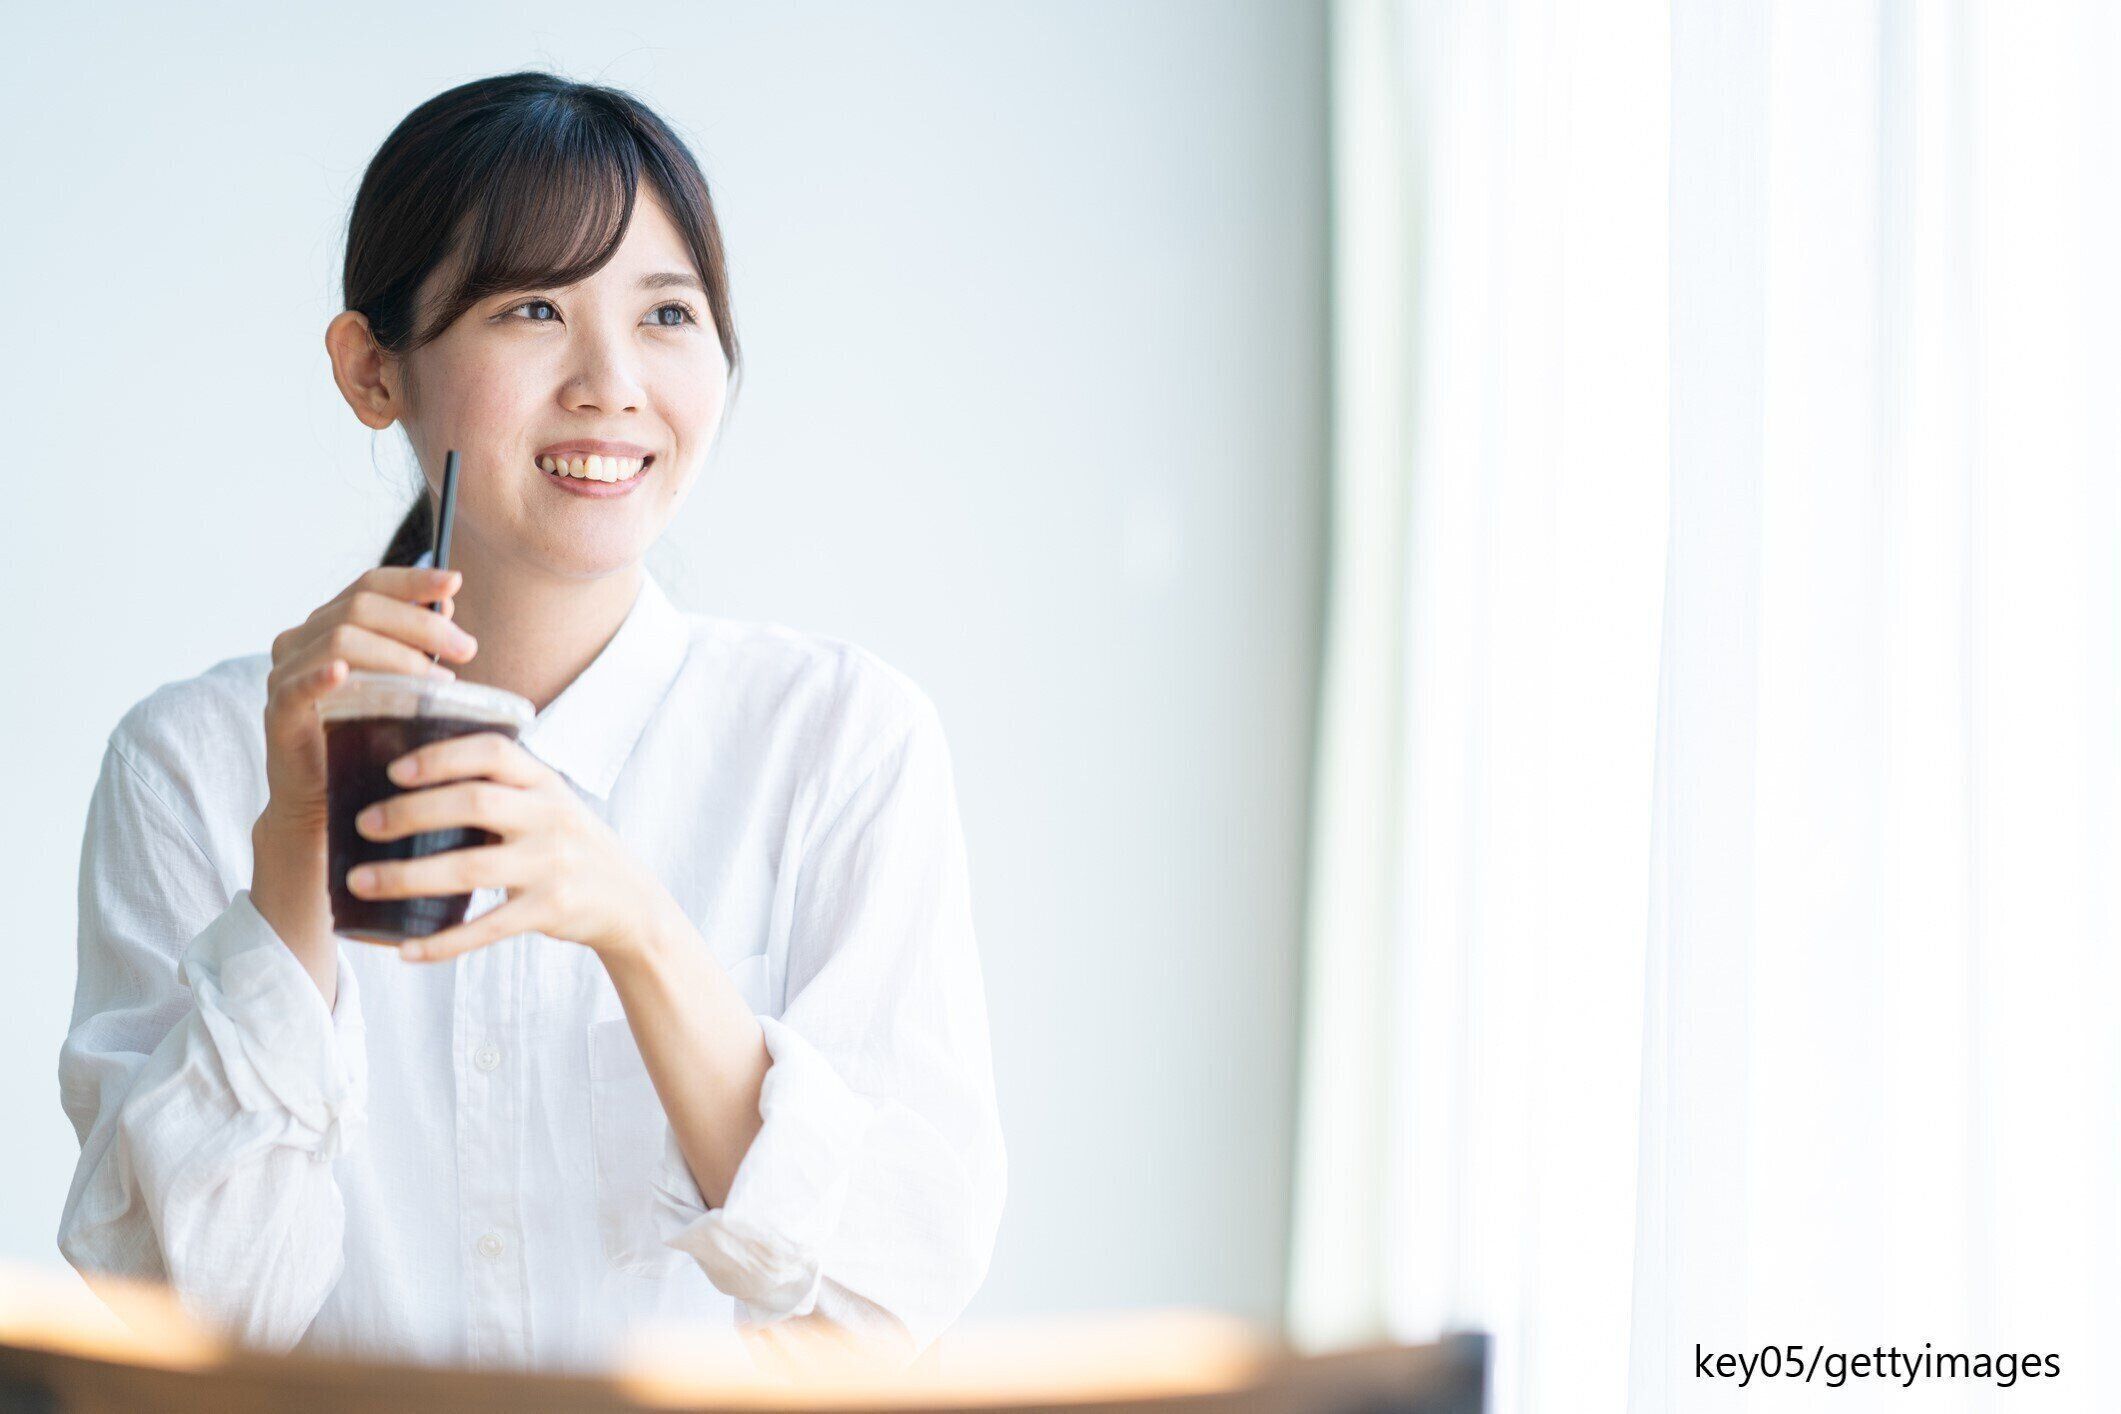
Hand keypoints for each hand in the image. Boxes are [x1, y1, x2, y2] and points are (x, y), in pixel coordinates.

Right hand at [260, 565, 476, 836]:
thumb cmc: (364, 736)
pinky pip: (298, 685)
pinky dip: (322, 675)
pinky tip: (344, 673)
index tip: (455, 582)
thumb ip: (413, 645)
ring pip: (340, 639)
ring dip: (397, 655)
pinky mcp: (279, 710)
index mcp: (329, 624)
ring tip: (438, 679)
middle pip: (361, 607)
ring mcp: (286, 673)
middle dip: (421, 624)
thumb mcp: (395, 683)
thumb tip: (446, 606)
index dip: (412, 580)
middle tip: (467, 648)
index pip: (370, 584)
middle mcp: (302, 639)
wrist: (324, 798)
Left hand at [343, 730, 671, 963]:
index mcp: (546, 783)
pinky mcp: (550, 910)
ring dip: (407, 876)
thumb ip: (499, 791)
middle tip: (364, 824)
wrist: (631, 903)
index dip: (441, 756)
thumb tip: (405, 789)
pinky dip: (443, 942)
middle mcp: (552, 817)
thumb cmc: (569, 847)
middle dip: (411, 812)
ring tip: (360, 882)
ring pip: (470, 868)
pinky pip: (486, 928)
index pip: (493, 752)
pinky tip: (406, 949)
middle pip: (474, 802)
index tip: (394, 771)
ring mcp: (552, 865)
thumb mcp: (548, 806)